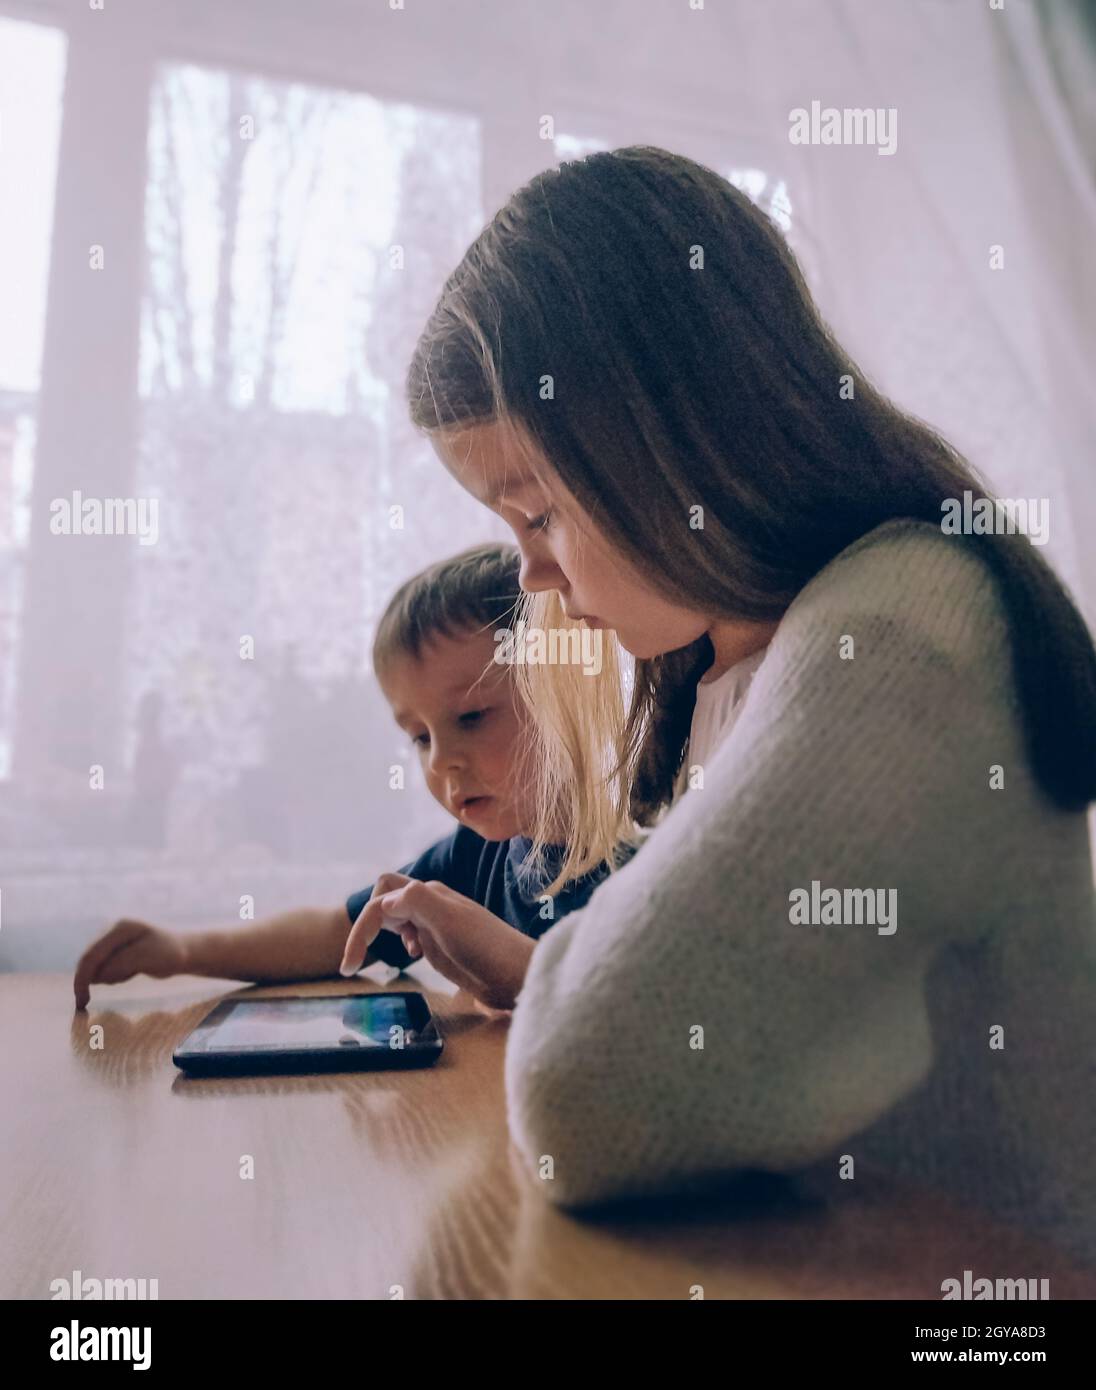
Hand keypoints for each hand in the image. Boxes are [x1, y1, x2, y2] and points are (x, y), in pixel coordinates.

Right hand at [74, 919, 188, 1009]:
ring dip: (112, 976)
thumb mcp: (146, 959)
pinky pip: (107, 969)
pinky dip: (116, 975)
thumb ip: (119, 965)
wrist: (186, 951)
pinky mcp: (116, 949)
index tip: (82, 1002)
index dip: (82, 979)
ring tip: (135, 970)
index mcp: (119, 927)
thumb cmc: (170, 953)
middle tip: (129, 976)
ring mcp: (113, 939)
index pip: (91, 955)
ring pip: (98, 968)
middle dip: (104, 977)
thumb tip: (94, 977)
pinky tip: (134, 970)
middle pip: (90, 962)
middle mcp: (112, 929)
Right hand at [340, 879, 534, 1009]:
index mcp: (428, 894)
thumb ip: (416, 902)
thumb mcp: (449, 921)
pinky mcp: (441, 942)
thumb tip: (383, 901)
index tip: (350, 968)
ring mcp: (435, 923)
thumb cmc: (487, 948)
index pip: (379, 901)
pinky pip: (409, 930)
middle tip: (354, 964)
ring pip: (395, 914)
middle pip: (383, 899)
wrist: (518, 975)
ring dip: (380, 932)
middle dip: (365, 926)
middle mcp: (429, 904)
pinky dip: (400, 939)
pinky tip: (412, 955)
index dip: (360, 930)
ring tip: (380, 959)